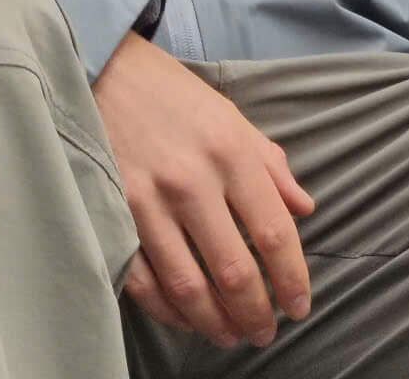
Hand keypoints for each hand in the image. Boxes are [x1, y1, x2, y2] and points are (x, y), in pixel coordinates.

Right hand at [94, 30, 314, 348]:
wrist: (105, 72)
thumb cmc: (174, 97)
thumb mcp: (232, 117)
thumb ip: (270, 165)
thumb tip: (303, 209)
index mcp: (231, 151)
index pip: (273, 230)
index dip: (291, 277)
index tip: (299, 306)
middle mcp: (193, 180)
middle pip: (234, 268)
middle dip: (255, 312)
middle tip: (266, 332)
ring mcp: (149, 203)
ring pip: (189, 286)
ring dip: (215, 322)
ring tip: (232, 335)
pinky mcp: (113, 217)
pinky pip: (144, 283)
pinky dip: (169, 311)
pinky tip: (187, 320)